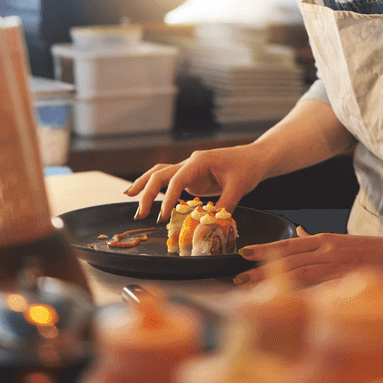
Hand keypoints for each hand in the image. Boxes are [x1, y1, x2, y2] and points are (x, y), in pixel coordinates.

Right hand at [124, 144, 267, 221]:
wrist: (254, 158)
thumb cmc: (247, 168)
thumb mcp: (239, 187)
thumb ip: (223, 206)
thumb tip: (210, 224)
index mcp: (200, 161)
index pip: (177, 178)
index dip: (168, 198)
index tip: (162, 216)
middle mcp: (190, 162)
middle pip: (161, 174)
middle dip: (148, 193)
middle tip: (140, 214)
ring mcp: (189, 168)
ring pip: (160, 173)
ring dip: (145, 185)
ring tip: (129, 197)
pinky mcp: (190, 177)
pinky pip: (168, 180)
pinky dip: (154, 186)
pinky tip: (143, 194)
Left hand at [233, 227, 382, 288]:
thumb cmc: (372, 250)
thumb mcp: (340, 239)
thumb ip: (316, 238)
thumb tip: (297, 231)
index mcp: (326, 240)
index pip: (289, 244)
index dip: (265, 248)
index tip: (244, 253)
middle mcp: (328, 251)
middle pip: (288, 260)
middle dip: (261, 270)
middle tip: (237, 278)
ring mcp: (338, 267)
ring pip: (299, 274)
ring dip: (274, 282)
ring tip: (253, 290)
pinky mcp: (349, 282)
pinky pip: (320, 291)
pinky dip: (303, 296)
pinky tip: (286, 303)